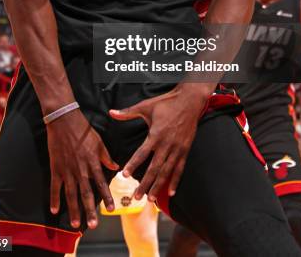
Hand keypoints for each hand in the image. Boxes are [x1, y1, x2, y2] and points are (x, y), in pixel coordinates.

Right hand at [47, 109, 118, 229]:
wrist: (64, 120)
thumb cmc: (83, 129)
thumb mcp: (99, 141)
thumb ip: (106, 156)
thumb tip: (116, 167)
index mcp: (92, 161)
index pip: (101, 183)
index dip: (106, 197)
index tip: (111, 209)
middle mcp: (80, 168)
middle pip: (86, 193)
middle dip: (90, 210)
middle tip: (93, 225)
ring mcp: (67, 169)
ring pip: (71, 193)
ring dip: (73, 209)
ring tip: (76, 224)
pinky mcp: (56, 167)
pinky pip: (55, 186)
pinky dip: (54, 198)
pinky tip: (55, 210)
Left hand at [109, 83, 209, 201]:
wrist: (189, 100)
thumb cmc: (166, 103)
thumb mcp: (146, 106)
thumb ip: (128, 112)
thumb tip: (111, 112)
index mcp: (156, 134)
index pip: (142, 153)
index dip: (133, 164)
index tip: (124, 175)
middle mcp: (167, 144)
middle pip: (154, 168)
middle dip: (145, 183)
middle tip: (136, 196)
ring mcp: (177, 148)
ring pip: (167, 171)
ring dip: (158, 186)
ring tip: (151, 199)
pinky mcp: (185, 149)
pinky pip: (180, 168)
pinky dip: (175, 180)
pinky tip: (170, 192)